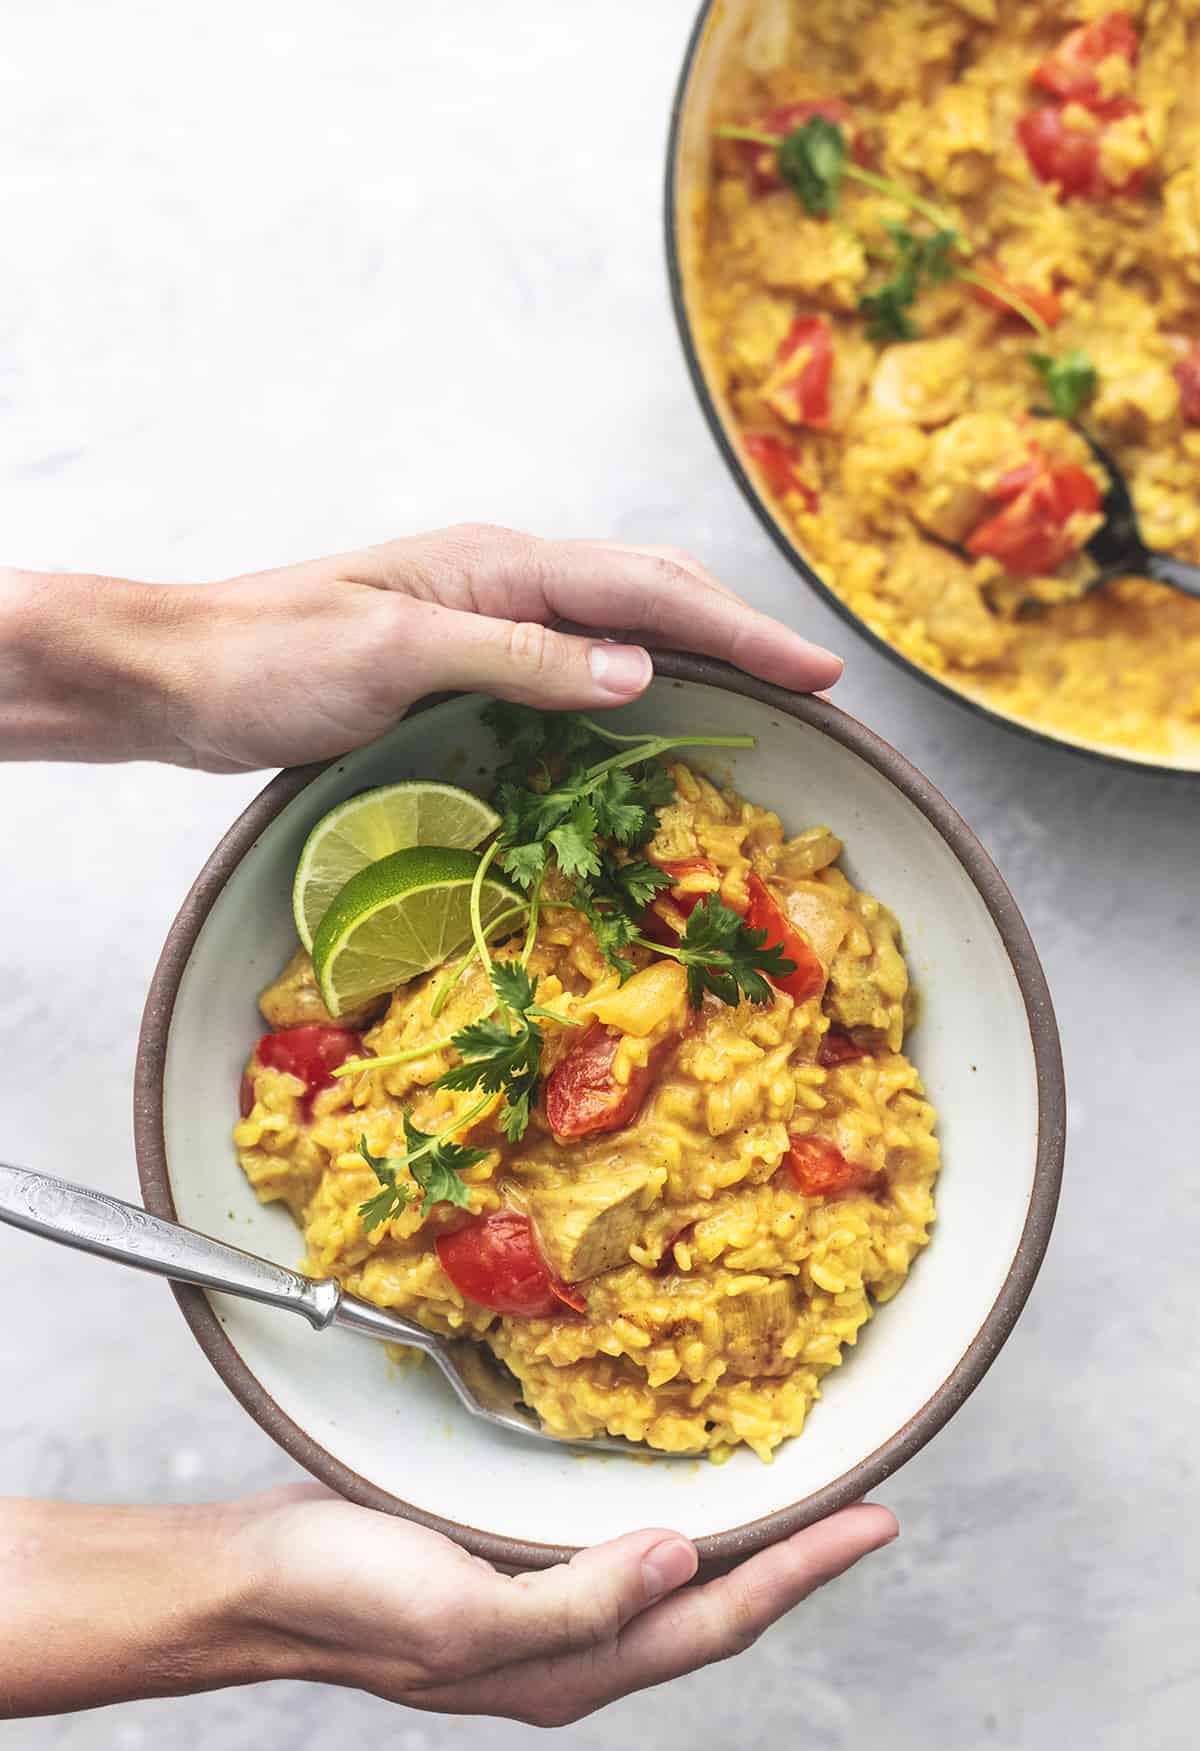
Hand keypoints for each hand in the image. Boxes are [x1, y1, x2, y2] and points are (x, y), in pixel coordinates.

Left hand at [0, 525, 841, 769]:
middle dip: (738, 632)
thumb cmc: (274, 659)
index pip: (646, 592)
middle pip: (649, 592)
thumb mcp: (394, 656)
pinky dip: (636, 681)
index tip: (820, 669)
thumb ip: (518, 657)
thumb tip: (640, 671)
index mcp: (500, 566)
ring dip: (697, 651)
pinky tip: (655, 712)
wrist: (185, 676)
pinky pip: (577, 664)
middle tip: (818, 681)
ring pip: (619, 624)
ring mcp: (486, 617)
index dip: (739, 631)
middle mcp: (505, 580)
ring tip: (767, 690)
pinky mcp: (465, 661)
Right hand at [237, 1484, 895, 1723]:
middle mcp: (571, 1644)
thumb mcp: (459, 1609)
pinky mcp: (509, 1564)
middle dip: (794, 1558)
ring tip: (794, 1491)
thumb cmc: (343, 1595)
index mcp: (569, 1666)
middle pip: (710, 1603)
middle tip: (862, 1502)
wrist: (252, 1579)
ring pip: (669, 1575)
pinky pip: (616, 1544)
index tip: (878, 1521)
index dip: (804, 1571)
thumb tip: (682, 1559)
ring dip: (738, 1537)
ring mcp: (541, 1607)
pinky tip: (675, 1481)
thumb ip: (576, 1600)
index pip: (717, 1617)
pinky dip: (669, 1513)